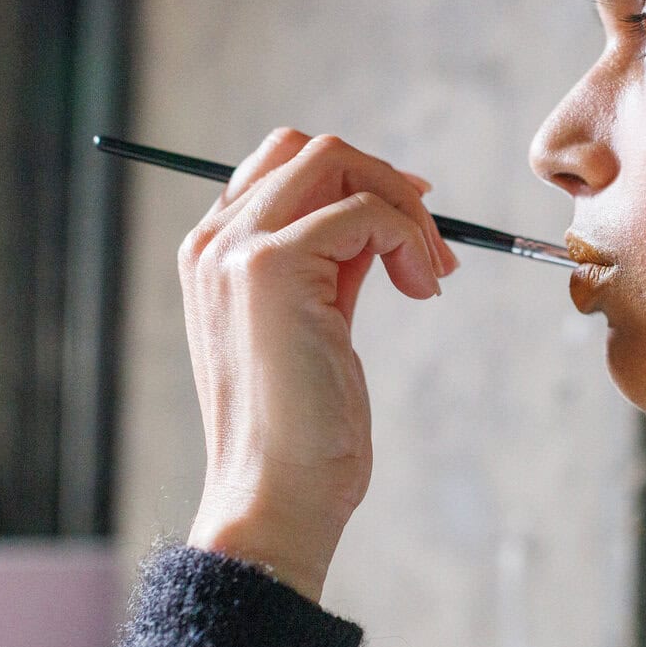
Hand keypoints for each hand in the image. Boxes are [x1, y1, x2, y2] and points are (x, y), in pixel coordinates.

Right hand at [178, 130, 457, 599]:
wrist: (274, 497)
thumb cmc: (298, 432)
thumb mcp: (313, 326)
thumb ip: (330, 266)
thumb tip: (382, 217)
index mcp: (214, 254)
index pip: (282, 165)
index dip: (355, 179)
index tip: (409, 222)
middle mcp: (214, 242)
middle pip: (310, 149)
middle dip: (384, 184)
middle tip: (431, 246)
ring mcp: (237, 250)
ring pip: (336, 161)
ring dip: (403, 207)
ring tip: (429, 272)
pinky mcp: (272, 267)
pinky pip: (364, 210)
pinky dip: (408, 238)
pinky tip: (421, 289)